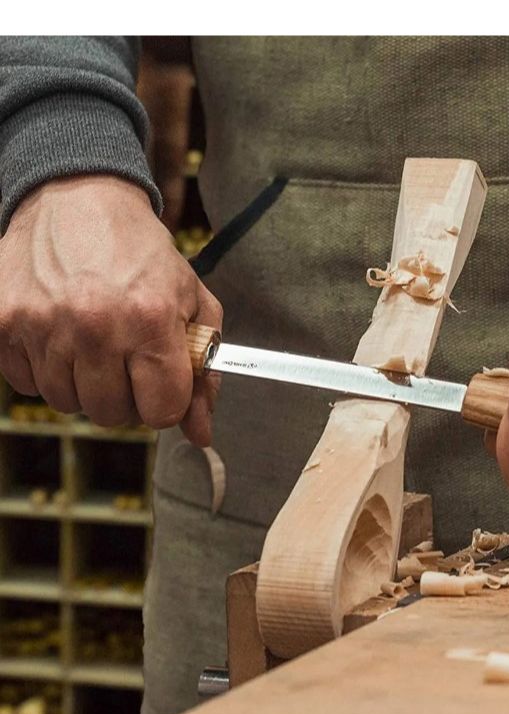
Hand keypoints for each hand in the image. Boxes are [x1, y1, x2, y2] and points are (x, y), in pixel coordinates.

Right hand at [0, 175, 221, 445]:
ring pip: (67, 403)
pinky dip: (44, 370)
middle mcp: (95, 325)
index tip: (161, 384)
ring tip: (94, 346)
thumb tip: (200, 435)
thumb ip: (205, 374)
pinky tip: (60, 338)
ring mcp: (43, 323)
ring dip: (84, 385)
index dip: (165, 402)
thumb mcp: (194, 305)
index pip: (161, 410)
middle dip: (126, 398)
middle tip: (127, 364)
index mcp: (150, 320)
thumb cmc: (143, 256)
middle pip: (112, 414)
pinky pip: (25, 383)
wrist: (78, 199)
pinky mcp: (2, 321)